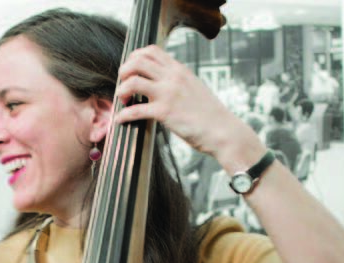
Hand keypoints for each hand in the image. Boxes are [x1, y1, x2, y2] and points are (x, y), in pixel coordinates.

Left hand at [114, 45, 263, 171]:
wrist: (223, 131)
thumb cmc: (209, 115)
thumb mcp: (194, 88)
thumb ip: (178, 81)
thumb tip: (161, 82)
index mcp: (179, 70)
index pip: (151, 50)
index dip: (134, 58)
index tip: (131, 71)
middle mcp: (173, 77)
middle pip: (137, 61)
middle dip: (124, 72)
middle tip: (124, 85)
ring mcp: (168, 94)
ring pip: (133, 81)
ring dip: (122, 90)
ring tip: (123, 101)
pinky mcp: (165, 112)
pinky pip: (135, 110)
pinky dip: (123, 115)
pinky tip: (120, 120)